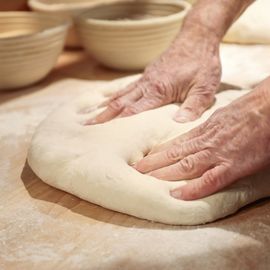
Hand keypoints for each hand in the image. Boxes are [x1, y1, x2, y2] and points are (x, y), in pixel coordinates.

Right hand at [86, 29, 220, 124]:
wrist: (197, 38)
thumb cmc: (202, 63)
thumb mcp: (205, 88)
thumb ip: (193, 107)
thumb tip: (178, 124)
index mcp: (158, 90)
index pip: (133, 111)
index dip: (117, 123)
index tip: (101, 133)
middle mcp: (147, 84)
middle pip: (120, 103)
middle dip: (103, 116)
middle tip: (86, 127)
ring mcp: (145, 79)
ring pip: (120, 95)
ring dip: (105, 107)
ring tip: (90, 116)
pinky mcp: (147, 75)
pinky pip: (127, 88)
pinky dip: (114, 96)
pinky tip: (108, 101)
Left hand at [135, 77, 269, 199]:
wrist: (267, 108)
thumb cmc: (247, 112)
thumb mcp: (220, 117)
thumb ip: (207, 129)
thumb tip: (196, 136)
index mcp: (202, 131)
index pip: (174, 144)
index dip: (157, 153)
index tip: (143, 158)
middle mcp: (204, 142)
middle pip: (172, 155)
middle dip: (152, 163)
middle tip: (134, 171)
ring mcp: (216, 154)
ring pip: (184, 166)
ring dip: (163, 174)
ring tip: (145, 181)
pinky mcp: (231, 165)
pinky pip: (209, 180)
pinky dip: (192, 189)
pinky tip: (177, 195)